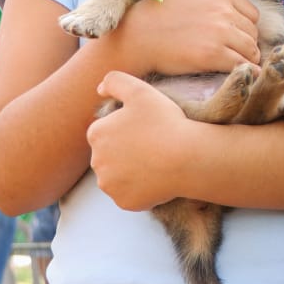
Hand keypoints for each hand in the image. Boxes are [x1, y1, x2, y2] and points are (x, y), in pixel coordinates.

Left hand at [87, 72, 199, 210]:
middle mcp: (96, 162)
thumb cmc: (165, 122)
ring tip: (155, 161)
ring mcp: (110, 185)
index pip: (107, 131)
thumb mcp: (140, 90)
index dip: (127, 128)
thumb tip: (99, 89)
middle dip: (125, 151)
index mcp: (96, 134)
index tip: (147, 128)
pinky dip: (141, 189)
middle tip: (153, 145)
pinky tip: (157, 178)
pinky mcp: (125, 203)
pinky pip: (130, 195)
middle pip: (110, 155)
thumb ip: (115, 81)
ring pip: (118, 176)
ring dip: (131, 170)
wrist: (188, 158)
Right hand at [105, 0, 261, 74]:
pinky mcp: (213, 55)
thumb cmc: (156, 9)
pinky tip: (241, 75)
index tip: (235, 37)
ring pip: (251, 50)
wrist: (136, 35)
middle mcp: (224, 12)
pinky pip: (243, 65)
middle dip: (246, 43)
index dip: (244, 27)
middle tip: (233, 53)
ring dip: (246, 59)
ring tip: (235, 64)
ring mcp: (220, 34)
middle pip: (252, 33)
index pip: (251, 15)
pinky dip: (246, 71)